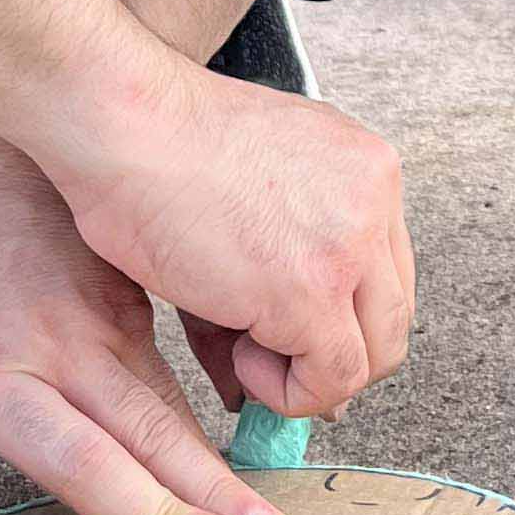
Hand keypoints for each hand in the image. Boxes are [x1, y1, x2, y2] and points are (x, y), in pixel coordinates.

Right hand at [45, 61, 415, 423]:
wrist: (121, 123)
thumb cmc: (156, 140)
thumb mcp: (248, 186)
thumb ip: (285, 257)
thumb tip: (291, 356)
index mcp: (363, 166)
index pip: (387, 268)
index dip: (343, 314)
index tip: (298, 335)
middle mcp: (372, 201)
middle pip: (392, 315)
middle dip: (336, 353)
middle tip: (275, 357)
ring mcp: (349, 248)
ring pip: (374, 355)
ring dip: (312, 375)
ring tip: (247, 351)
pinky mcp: (311, 294)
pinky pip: (332, 380)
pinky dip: (287, 391)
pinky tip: (240, 357)